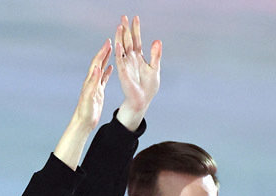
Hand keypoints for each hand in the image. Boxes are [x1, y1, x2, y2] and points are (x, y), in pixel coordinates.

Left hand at [53, 40, 112, 168]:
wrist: (83, 122)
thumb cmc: (85, 111)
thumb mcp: (90, 96)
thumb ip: (94, 82)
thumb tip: (98, 68)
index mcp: (90, 82)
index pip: (96, 63)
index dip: (102, 52)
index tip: (108, 42)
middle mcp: (91, 82)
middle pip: (98, 63)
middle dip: (104, 52)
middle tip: (110, 41)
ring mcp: (94, 86)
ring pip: (101, 69)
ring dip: (105, 59)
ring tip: (111, 50)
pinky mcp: (97, 92)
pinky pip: (103, 79)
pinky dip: (106, 72)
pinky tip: (110, 67)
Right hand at [113, 15, 160, 131]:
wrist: (142, 99)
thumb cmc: (148, 87)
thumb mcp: (155, 68)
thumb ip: (155, 54)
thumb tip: (157, 40)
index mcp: (139, 57)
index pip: (136, 40)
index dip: (136, 29)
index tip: (135, 18)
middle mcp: (131, 58)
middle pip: (127, 40)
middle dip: (125, 29)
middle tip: (123, 17)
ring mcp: (126, 64)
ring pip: (122, 47)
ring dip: (120, 36)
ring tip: (120, 25)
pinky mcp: (123, 71)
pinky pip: (120, 59)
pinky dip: (119, 51)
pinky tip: (118, 42)